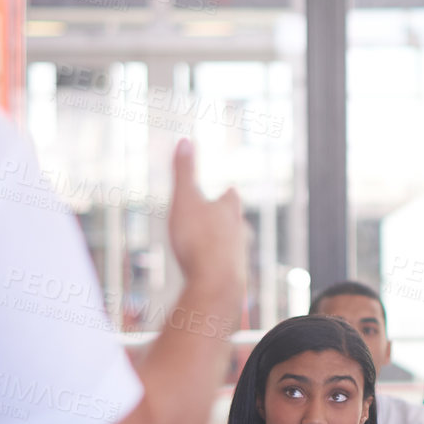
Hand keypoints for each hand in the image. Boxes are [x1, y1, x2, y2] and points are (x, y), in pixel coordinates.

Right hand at [167, 138, 247, 296]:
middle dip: (231, 218)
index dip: (226, 194)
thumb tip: (184, 140)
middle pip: (238, 221)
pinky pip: (228, 267)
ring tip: (221, 243)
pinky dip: (221, 265)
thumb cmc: (198, 238)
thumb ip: (184, 172)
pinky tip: (215, 272)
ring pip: (236, 244)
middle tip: (228, 215)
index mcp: (228, 210)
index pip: (230, 197)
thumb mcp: (185, 199)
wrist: (215, 283)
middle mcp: (239, 232)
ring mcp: (239, 255)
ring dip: (228, 242)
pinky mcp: (234, 278)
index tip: (228, 190)